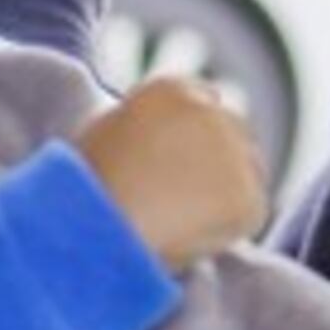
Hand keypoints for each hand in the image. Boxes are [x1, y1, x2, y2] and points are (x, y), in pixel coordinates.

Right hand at [75, 76, 266, 268]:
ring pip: (246, 174)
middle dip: (217, 164)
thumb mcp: (105, 133)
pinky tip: (191, 240)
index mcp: (171, 90)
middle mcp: (210, 111)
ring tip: (178, 224)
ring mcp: (234, 153)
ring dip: (225, 195)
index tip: (181, 165)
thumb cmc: (81, 190)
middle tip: (185, 202)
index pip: (206, 102)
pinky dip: (228, 230)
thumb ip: (145, 124)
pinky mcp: (248, 197)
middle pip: (234, 134)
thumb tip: (163, 140)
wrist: (89, 229)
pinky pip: (249, 214)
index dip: (195, 138)